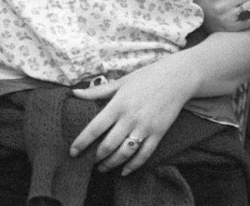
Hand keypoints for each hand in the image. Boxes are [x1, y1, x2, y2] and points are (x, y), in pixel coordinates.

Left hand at [69, 56, 193, 175]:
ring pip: (124, 153)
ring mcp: (145, 128)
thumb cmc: (146, 77)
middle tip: (87, 162)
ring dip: (111, 164)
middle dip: (96, 157)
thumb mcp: (120, 82)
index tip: (72, 151)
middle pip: (108, 145)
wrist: (176, 78)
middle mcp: (130, 118)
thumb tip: (74, 93)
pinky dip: (133, 166)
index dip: (82, 142)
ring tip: (102, 168)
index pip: (95, 128)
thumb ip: (97, 91)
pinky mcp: (158, 134)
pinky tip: (124, 171)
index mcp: (118, 104)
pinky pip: (144, 155)